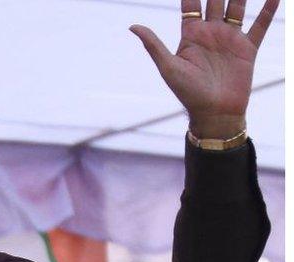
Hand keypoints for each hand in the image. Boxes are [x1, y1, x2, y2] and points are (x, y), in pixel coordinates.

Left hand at [130, 0, 278, 137]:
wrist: (214, 112)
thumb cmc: (187, 92)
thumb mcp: (168, 66)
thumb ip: (153, 44)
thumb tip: (132, 26)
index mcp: (191, 34)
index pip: (191, 3)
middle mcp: (211, 32)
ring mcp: (230, 38)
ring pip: (238, 7)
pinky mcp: (247, 49)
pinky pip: (260, 26)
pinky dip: (267, 11)